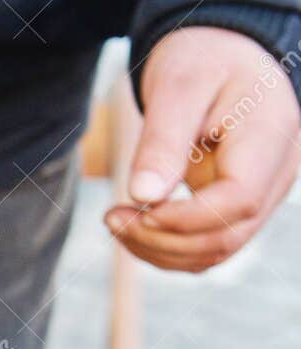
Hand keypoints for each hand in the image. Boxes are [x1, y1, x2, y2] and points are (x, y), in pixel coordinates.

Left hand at [106, 27, 300, 270]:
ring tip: (115, 220)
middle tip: (111, 218)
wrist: (218, 57)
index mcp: (272, 135)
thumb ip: (163, 141)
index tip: (136, 209)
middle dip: (162, 239)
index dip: (185, 219)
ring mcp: (262, 193)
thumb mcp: (178, 86)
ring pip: (215, 250)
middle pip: (227, 236)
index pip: (239, 202)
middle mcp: (277, 172)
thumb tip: (144, 197)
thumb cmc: (201, 60)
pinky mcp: (237, 206)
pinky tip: (132, 226)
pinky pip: (205, 244)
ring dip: (158, 249)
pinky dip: (165, 247)